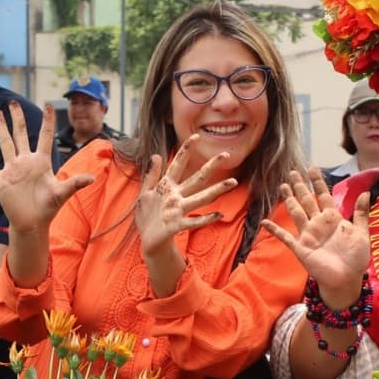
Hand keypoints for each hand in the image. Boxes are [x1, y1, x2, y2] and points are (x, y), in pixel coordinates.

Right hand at [0, 103, 92, 233]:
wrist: (33, 222)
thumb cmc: (49, 208)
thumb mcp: (62, 193)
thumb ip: (74, 184)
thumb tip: (92, 178)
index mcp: (41, 162)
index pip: (44, 136)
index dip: (46, 121)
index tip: (49, 105)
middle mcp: (26, 162)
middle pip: (20, 134)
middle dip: (16, 118)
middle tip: (12, 102)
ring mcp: (12, 169)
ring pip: (5, 144)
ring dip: (0, 129)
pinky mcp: (1, 180)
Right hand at [135, 134, 237, 257]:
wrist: (147, 242)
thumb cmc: (148, 217)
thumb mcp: (145, 194)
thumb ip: (152, 175)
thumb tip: (155, 155)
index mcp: (166, 187)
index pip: (178, 164)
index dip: (186, 150)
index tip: (196, 136)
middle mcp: (174, 196)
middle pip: (197, 178)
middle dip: (211, 166)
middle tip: (226, 154)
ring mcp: (176, 210)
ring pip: (201, 198)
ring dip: (217, 190)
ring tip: (233, 182)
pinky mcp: (176, 225)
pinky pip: (195, 222)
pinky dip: (207, 219)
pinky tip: (220, 215)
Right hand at [262, 167, 370, 309]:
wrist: (347, 279)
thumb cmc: (356, 258)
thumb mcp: (362, 233)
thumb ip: (361, 214)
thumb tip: (365, 192)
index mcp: (333, 218)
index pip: (323, 196)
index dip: (318, 183)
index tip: (312, 169)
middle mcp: (318, 224)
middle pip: (307, 200)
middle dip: (300, 187)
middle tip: (293, 171)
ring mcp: (308, 235)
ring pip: (296, 213)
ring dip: (289, 200)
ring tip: (283, 186)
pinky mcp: (301, 248)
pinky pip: (285, 237)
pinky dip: (275, 230)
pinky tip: (265, 222)